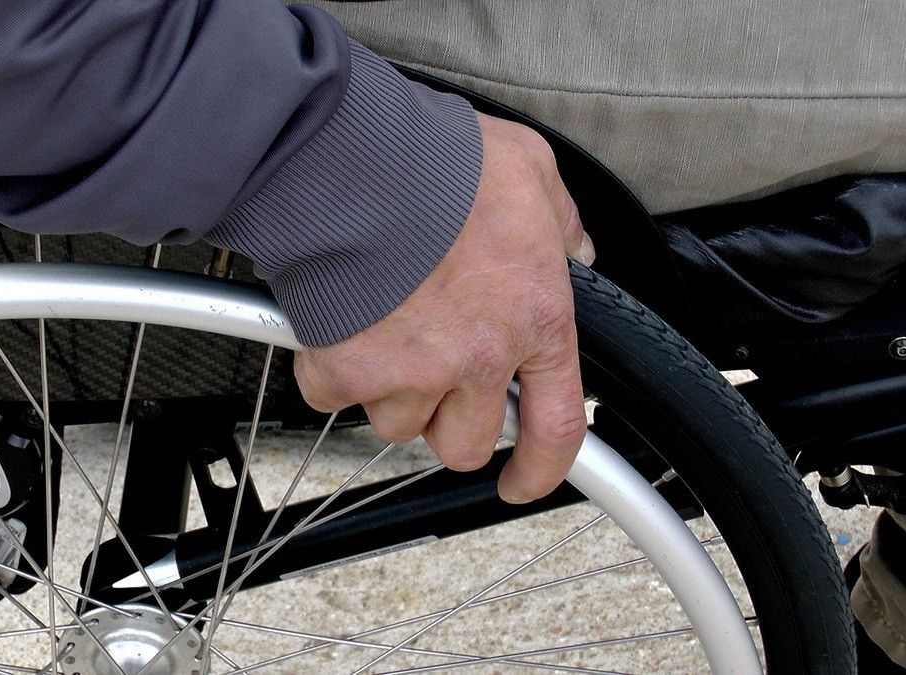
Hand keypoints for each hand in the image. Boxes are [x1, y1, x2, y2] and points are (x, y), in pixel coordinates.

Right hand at [294, 112, 594, 502]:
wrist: (355, 162)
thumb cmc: (441, 163)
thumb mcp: (531, 173)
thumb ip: (560, 220)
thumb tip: (574, 247)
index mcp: (535, 319)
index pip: (556, 426)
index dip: (541, 469)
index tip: (521, 481)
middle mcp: (478, 360)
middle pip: (464, 444)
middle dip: (448, 420)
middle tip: (431, 374)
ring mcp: (412, 373)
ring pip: (399, 425)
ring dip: (390, 391)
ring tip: (381, 329)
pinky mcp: (348, 371)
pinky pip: (335, 397)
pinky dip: (331, 369)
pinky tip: (337, 323)